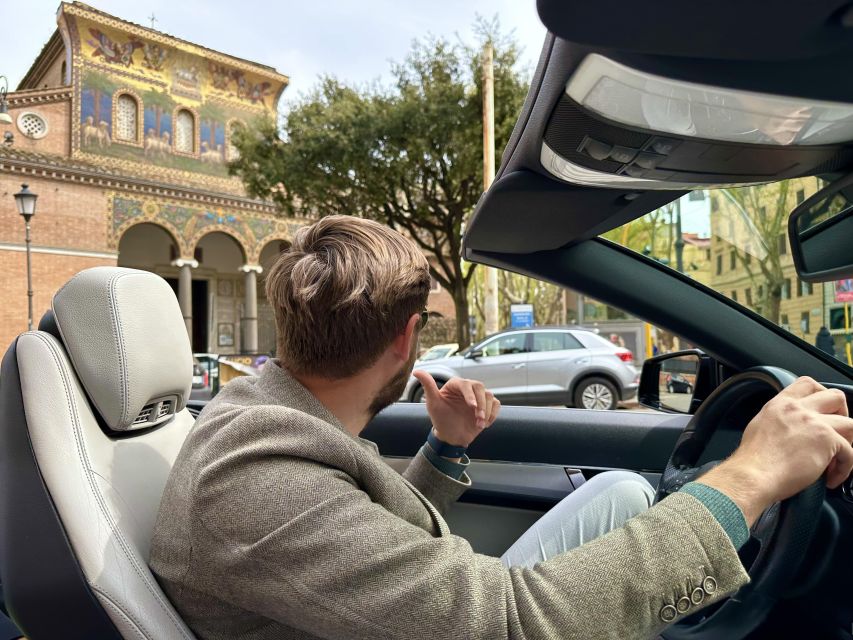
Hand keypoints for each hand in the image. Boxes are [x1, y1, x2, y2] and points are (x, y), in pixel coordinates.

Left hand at [412, 371, 499, 447]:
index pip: (466, 384)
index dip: (470, 395)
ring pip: (490, 396)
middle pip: (480, 388)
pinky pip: (496, 404)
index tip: (472, 407)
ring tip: (479, 424)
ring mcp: (479, 397)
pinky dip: (493, 414)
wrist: (451, 437)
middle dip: (481, 404)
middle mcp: (468, 388)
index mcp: (455, 385)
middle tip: (478, 418)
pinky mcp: (487, 406)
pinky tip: (484, 424)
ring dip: (487, 411)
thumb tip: (416, 371)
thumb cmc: (440, 419)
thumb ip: (428, 386)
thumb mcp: (433, 404)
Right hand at [700, 376, 852, 525]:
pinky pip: (850, 453)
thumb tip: (789, 430)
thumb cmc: (752, 459)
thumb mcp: (759, 427)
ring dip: (848, 442)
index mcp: (781, 404)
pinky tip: (830, 478)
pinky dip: (845, 468)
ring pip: (851, 424)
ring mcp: (815, 423)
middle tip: (835, 433)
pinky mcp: (828, 441)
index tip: (823, 410)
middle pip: (836, 397)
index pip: (807, 384)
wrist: (754, 474)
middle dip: (842, 414)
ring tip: (837, 457)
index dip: (821, 395)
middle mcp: (799, 409)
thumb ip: (778, 421)